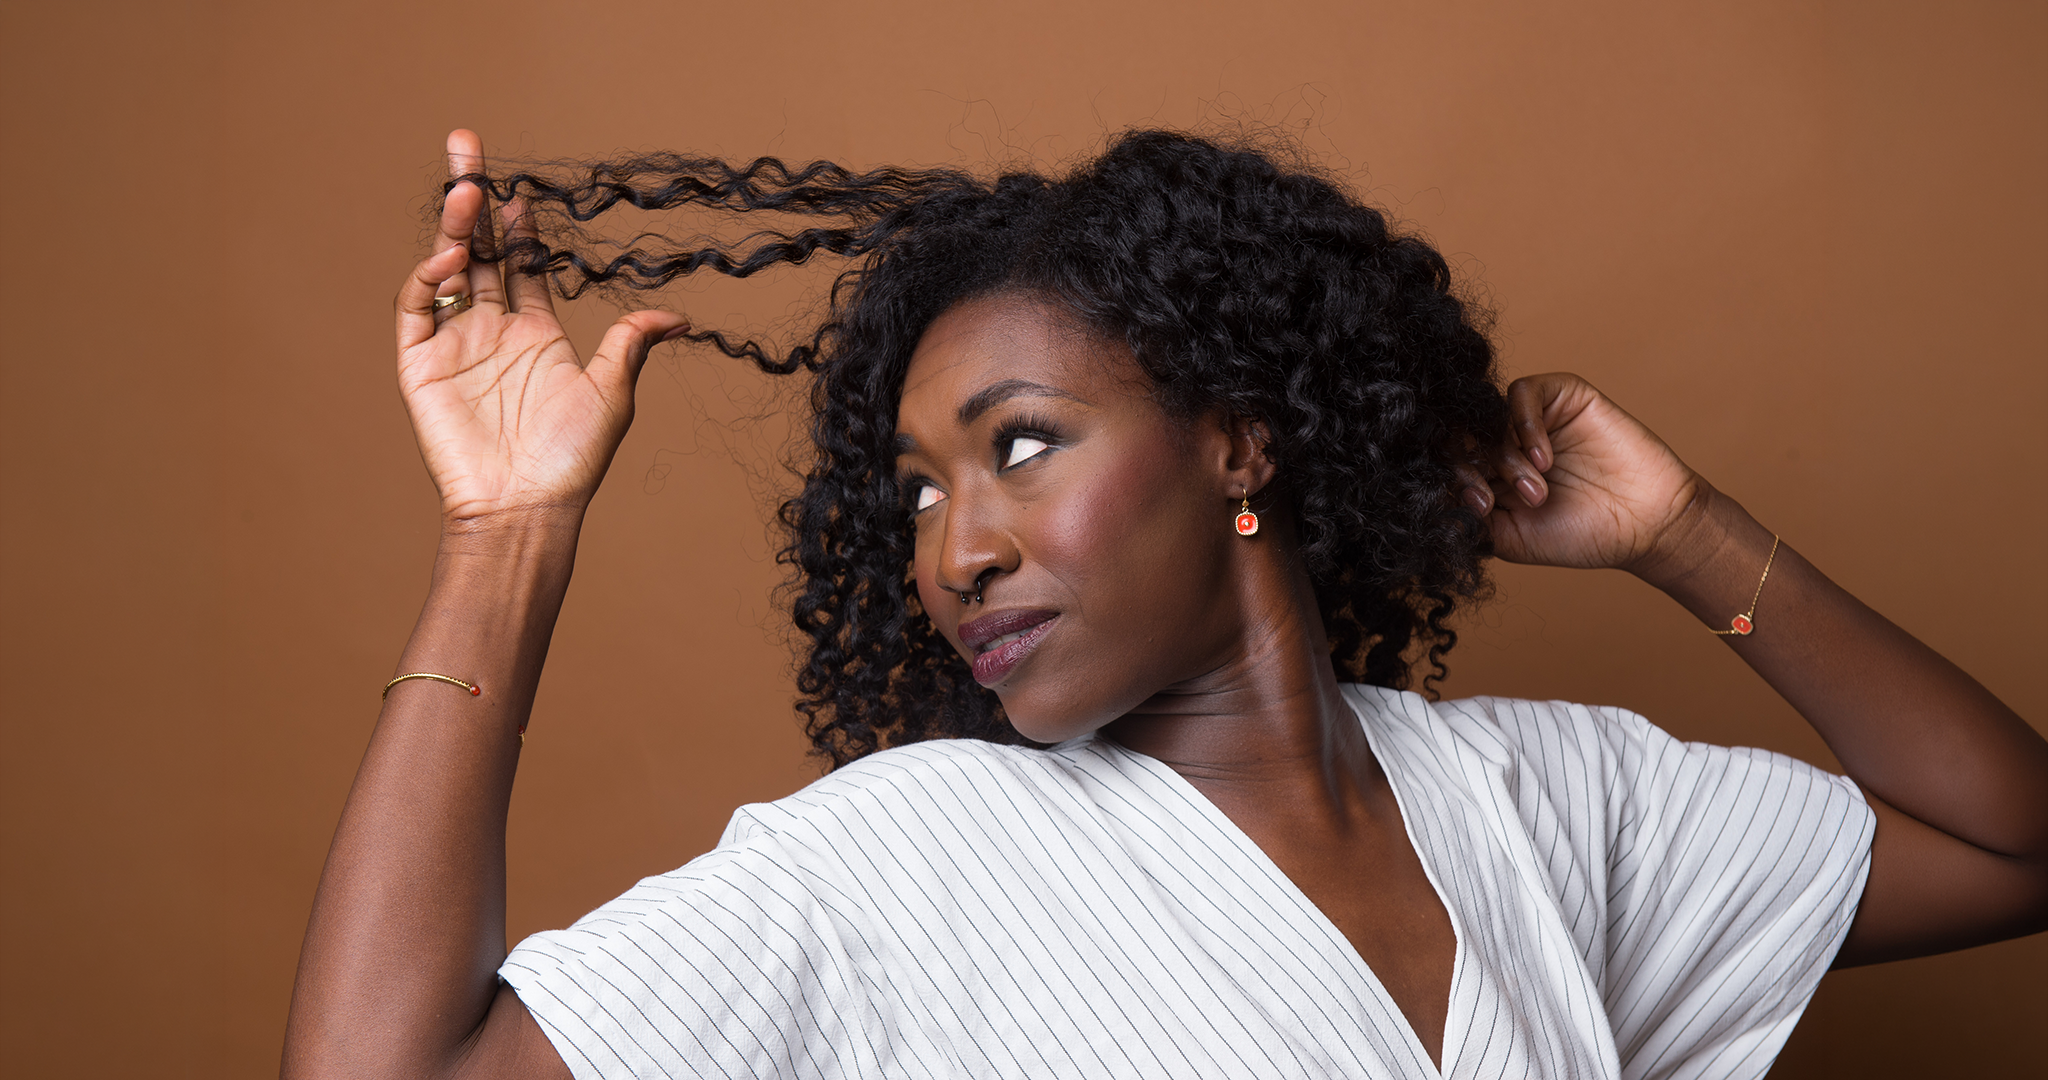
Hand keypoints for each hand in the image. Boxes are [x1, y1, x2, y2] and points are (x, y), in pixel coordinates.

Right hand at [395, 130, 687, 527]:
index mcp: (537, 333)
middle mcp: (493, 330)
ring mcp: (454, 345)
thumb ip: (631, 343)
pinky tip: (451, 256)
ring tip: (466, 189)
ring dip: (452, 226)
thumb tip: (678, 315)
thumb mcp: (613, 394)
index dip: (520, 223)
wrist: (524, 508)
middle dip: (473, 197)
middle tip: (466, 145)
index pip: (523, 262)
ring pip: (445, 268)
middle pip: (479, 248)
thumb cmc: (572, 460)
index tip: (522, 188)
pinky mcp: (419, 366)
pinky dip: (426, 277)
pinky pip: (416, 309)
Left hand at [1456, 372, 1705, 574]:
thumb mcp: (1510, 538)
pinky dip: (1523, 423)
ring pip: (1489, 419)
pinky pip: (1522, 392)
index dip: (1448, 480)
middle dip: (1471, 471)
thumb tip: (1428, 500)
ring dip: (1505, 458)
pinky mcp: (1562, 396)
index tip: (1475, 506)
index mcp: (1488, 474)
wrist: (1645, 527)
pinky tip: (1542, 459)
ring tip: (1536, 492)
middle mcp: (1505, 442)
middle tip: (1495, 500)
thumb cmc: (1581, 536)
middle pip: (1460, 437)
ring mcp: (1532, 418)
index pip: (1447, 463)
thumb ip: (1469, 518)